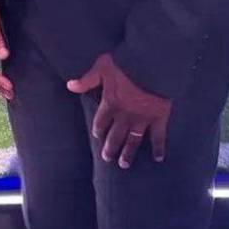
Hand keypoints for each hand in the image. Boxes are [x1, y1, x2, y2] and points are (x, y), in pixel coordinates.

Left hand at [67, 53, 170, 168]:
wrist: (151, 64)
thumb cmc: (125, 64)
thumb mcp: (101, 68)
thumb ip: (87, 80)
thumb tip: (70, 86)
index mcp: (110, 103)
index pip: (101, 122)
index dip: (98, 130)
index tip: (98, 137)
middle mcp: (125, 115)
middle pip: (115, 136)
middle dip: (110, 148)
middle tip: (107, 158)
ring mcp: (142, 119)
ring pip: (133, 141)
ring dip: (128, 153)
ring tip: (124, 164)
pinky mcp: (159, 118)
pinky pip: (158, 137)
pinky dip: (158, 148)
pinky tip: (158, 158)